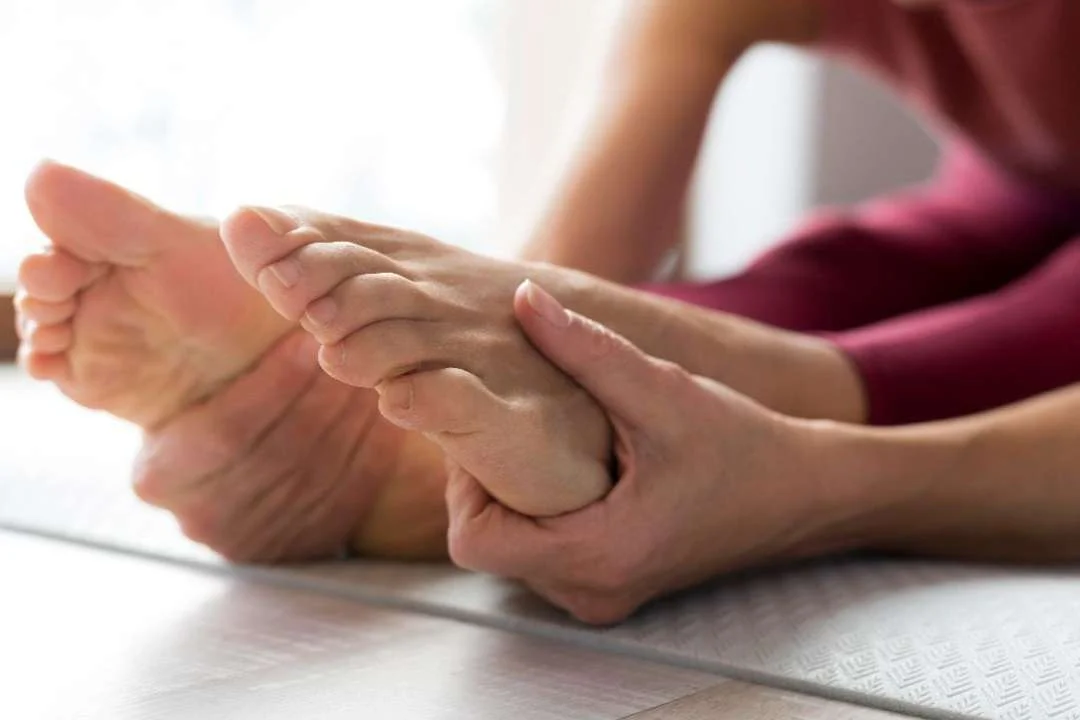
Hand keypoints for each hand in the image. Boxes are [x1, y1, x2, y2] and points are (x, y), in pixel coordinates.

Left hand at [445, 282, 854, 623]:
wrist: (806, 494)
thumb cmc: (743, 447)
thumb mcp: (661, 390)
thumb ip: (586, 347)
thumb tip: (522, 299)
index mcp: (598, 555)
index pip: (476, 542)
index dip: (464, 484)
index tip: (487, 432)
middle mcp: (592, 592)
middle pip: (488, 547)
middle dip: (484, 486)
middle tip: (506, 427)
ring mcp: (603, 597)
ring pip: (514, 554)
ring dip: (512, 501)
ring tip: (538, 444)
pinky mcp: (614, 587)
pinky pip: (546, 559)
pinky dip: (540, 516)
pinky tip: (568, 469)